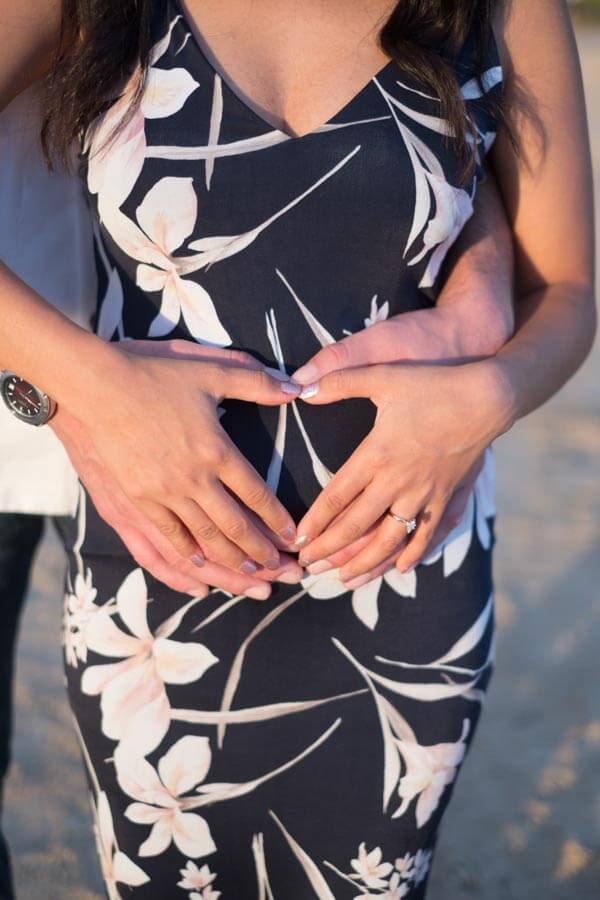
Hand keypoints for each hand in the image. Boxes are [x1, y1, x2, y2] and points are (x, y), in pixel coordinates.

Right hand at [55, 339, 301, 576]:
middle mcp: (193, 479)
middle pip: (235, 526)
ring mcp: (163, 493)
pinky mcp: (136, 499)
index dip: (278, 520)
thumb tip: (297, 387)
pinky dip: (186, 559)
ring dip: (231, 562)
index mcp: (216, 450)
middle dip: (263, 553)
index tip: (293, 538)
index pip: (257, 495)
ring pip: (204, 539)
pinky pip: (165, 538)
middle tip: (284, 573)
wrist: (95, 385)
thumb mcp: (210, 369)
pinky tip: (200, 571)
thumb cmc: (153, 374)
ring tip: (252, 580)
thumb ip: (257, 381)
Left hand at [293, 361, 507, 584]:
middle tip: (306, 567)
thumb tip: (300, 388)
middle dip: (329, 551)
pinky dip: (411, 556)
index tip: (297, 540)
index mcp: (377, 454)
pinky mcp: (446, 498)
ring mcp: (424, 494)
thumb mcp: (383, 376)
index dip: (315, 522)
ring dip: (364, 563)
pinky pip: (426, 536)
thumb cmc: (433, 385)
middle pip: (356, 526)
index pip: (336, 497)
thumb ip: (339, 381)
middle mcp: (398, 481)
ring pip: (389, 540)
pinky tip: (397, 570)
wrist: (488, 398)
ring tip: (343, 580)